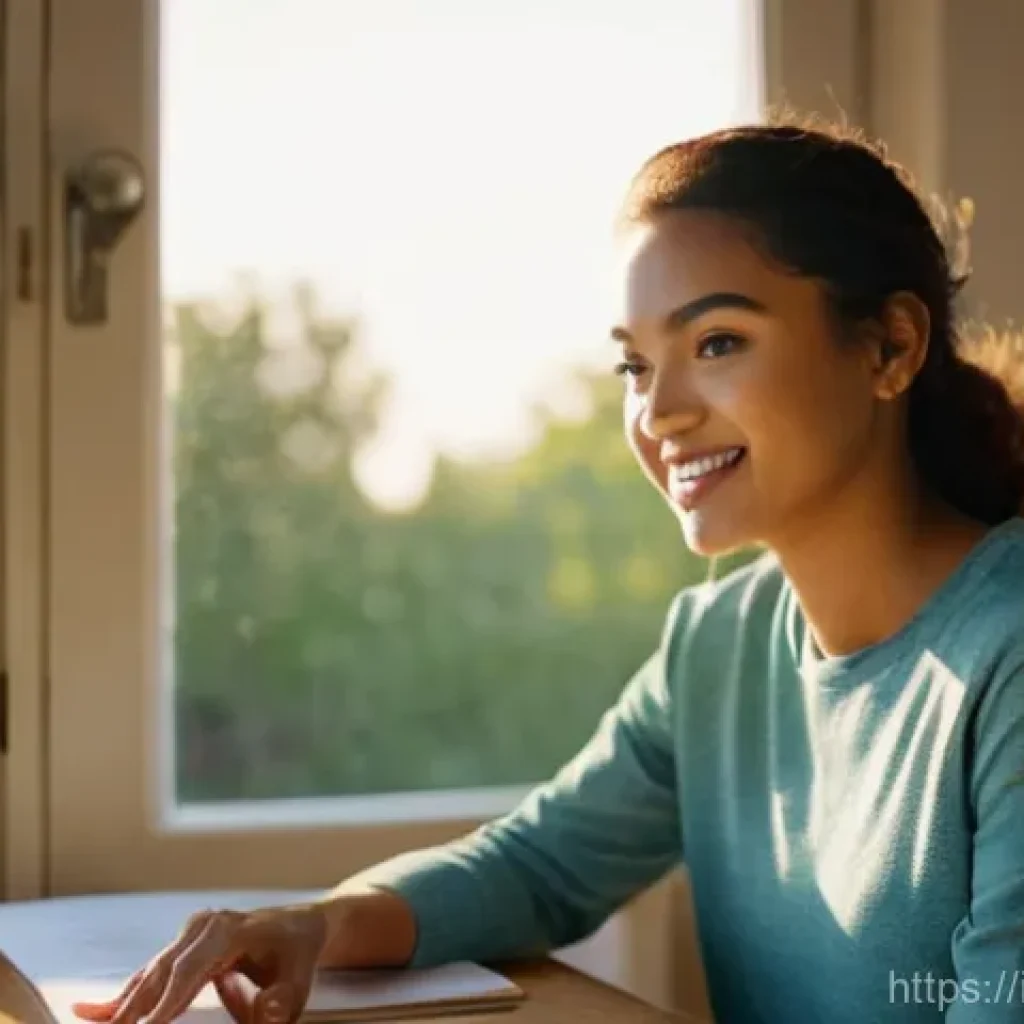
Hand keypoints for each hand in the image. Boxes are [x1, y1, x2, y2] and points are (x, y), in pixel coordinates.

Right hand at [72, 903, 327, 1023]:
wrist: (297, 926)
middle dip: (131, 1010)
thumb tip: (268, 1015)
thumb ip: (283, 1000)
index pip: (188, 970)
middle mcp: (200, 927)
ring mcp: (186, 937)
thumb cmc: (296, 952)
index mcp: (227, 929)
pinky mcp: (178, 950)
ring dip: (119, 1008)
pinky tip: (87, 1011)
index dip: (164, 1003)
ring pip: (147, 977)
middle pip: (158, 974)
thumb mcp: (299, 977)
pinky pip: (147, 977)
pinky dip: (120, 998)